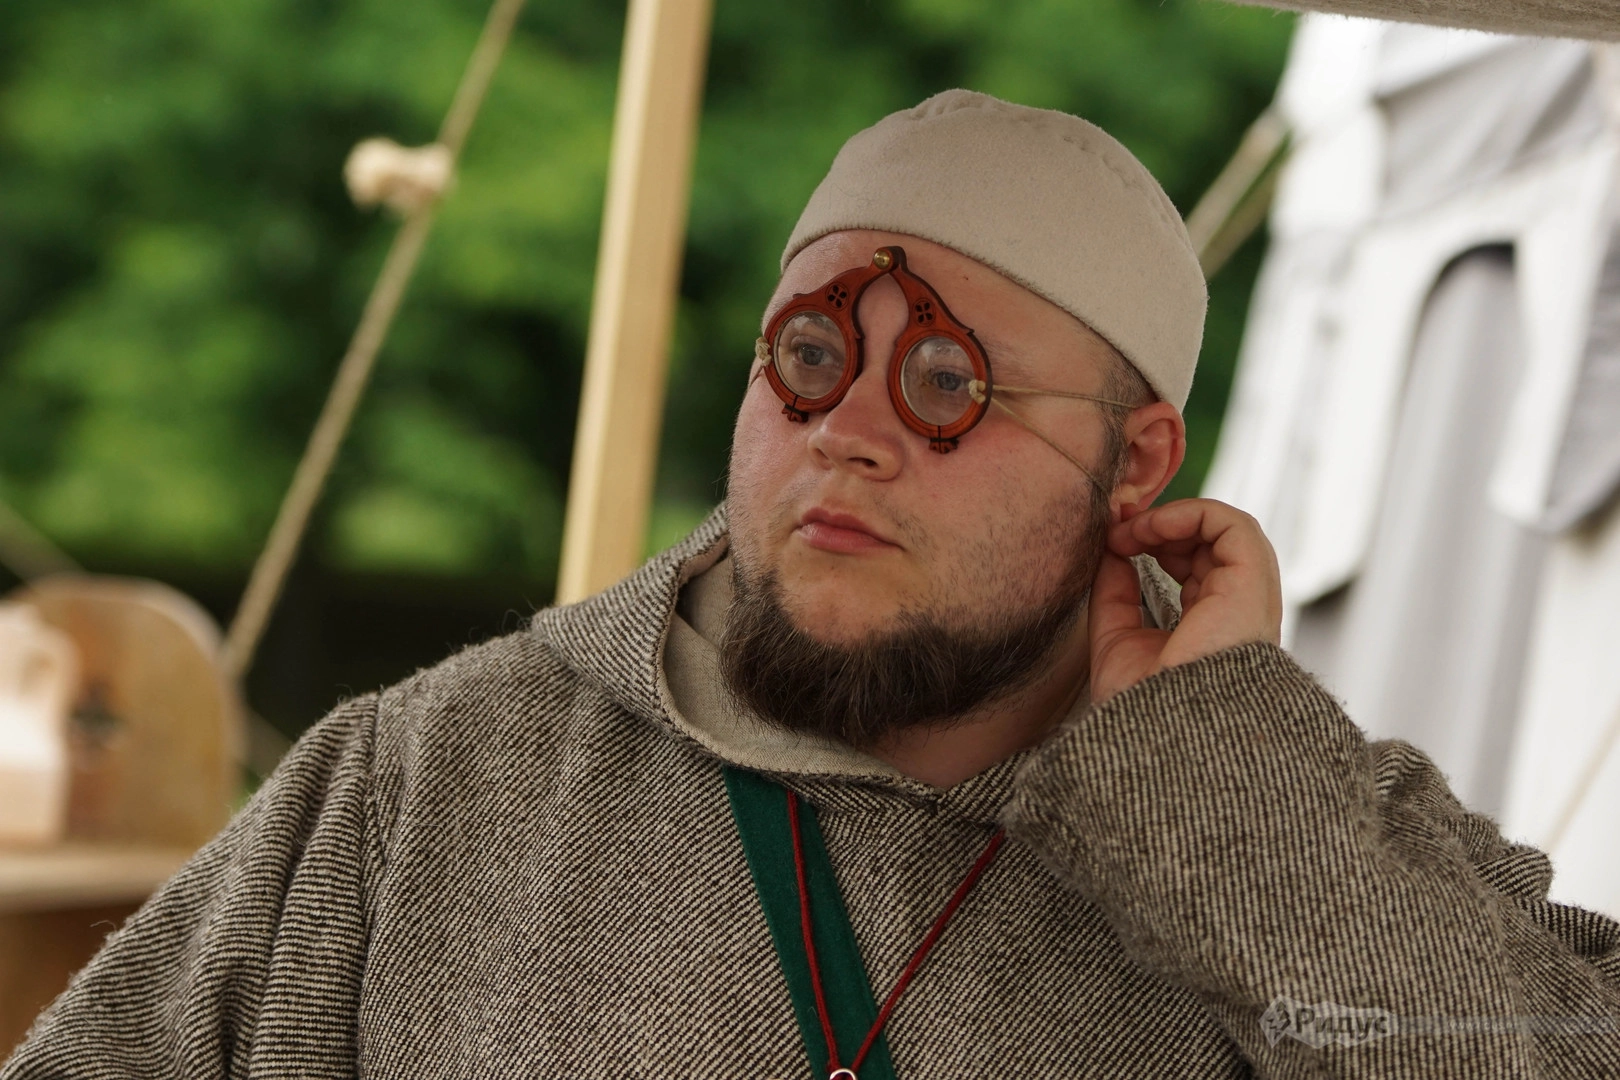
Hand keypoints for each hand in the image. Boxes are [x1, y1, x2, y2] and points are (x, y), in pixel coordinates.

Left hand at [1087, 498, 1282, 703]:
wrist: (1161, 733)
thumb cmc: (1139, 705)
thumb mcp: (1117, 640)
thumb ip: (1116, 592)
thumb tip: (1111, 549)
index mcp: (1211, 629)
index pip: (1191, 568)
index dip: (1155, 544)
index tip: (1111, 543)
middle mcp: (1235, 612)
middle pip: (1206, 545)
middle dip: (1159, 527)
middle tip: (1115, 532)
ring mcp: (1248, 598)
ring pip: (1223, 529)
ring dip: (1171, 518)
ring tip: (1129, 531)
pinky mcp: (1252, 585)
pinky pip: (1232, 525)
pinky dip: (1190, 512)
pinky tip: (1150, 528)